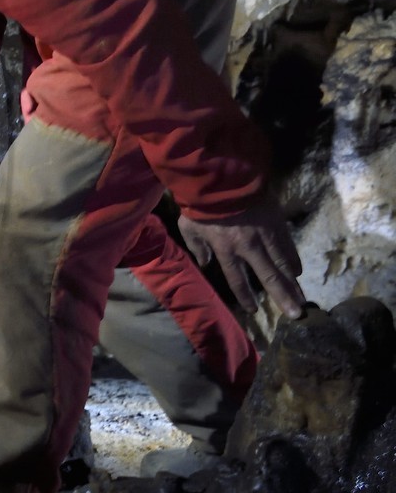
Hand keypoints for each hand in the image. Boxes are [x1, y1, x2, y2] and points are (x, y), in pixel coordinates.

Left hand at [178, 202, 306, 317]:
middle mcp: (249, 247)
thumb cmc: (200, 204)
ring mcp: (266, 235)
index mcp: (227, 250)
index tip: (254, 310)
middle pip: (269, 277)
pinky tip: (299, 272)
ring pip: (283, 264)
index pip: (238, 280)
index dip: (246, 296)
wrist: (221, 177)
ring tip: (302, 299)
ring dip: (293, 283)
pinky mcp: (276, 223)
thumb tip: (205, 263)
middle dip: (283, 297)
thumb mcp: (189, 228)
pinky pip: (288, 246)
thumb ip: (197, 248)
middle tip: (296, 315)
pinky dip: (294, 260)